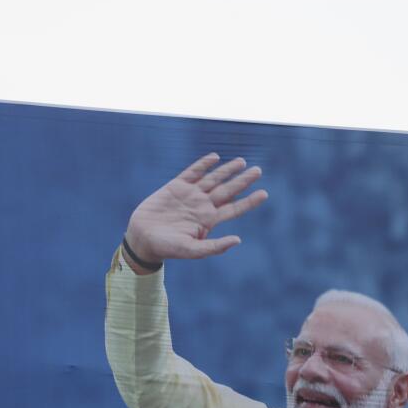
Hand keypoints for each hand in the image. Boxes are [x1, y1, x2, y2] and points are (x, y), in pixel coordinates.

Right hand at [124, 154, 266, 269]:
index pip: (234, 208)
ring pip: (213, 179)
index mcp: (209, 220)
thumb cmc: (168, 248)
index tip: (264, 194)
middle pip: (228, 190)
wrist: (143, 238)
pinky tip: (215, 157)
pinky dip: (203, 164)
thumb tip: (238, 240)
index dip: (249, 201)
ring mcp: (190, 195)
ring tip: (242, 162)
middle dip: (243, 180)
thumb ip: (214, 246)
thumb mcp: (192, 250)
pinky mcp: (176, 186)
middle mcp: (203, 205)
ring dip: (227, 170)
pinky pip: (193, 172)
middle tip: (258, 170)